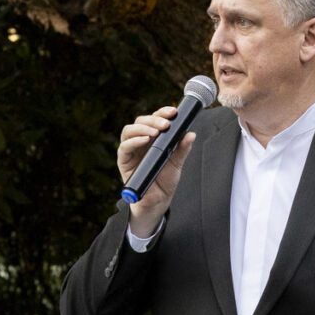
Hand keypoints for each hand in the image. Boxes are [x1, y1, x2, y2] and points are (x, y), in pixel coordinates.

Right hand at [115, 105, 196, 233]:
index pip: (154, 119)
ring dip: (142, 128)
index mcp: (153, 138)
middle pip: (141, 121)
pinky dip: (134, 141)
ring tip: (155, 132)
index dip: (162, 112)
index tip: (174, 112)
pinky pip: (124, 147)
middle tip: (166, 124)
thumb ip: (182, 149)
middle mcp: (140, 141)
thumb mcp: (177, 163)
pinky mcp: (124, 161)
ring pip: (129, 130)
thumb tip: (191, 133)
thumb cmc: (165, 181)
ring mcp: (131, 150)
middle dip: (153, 119)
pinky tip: (145, 140)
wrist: (157, 202)